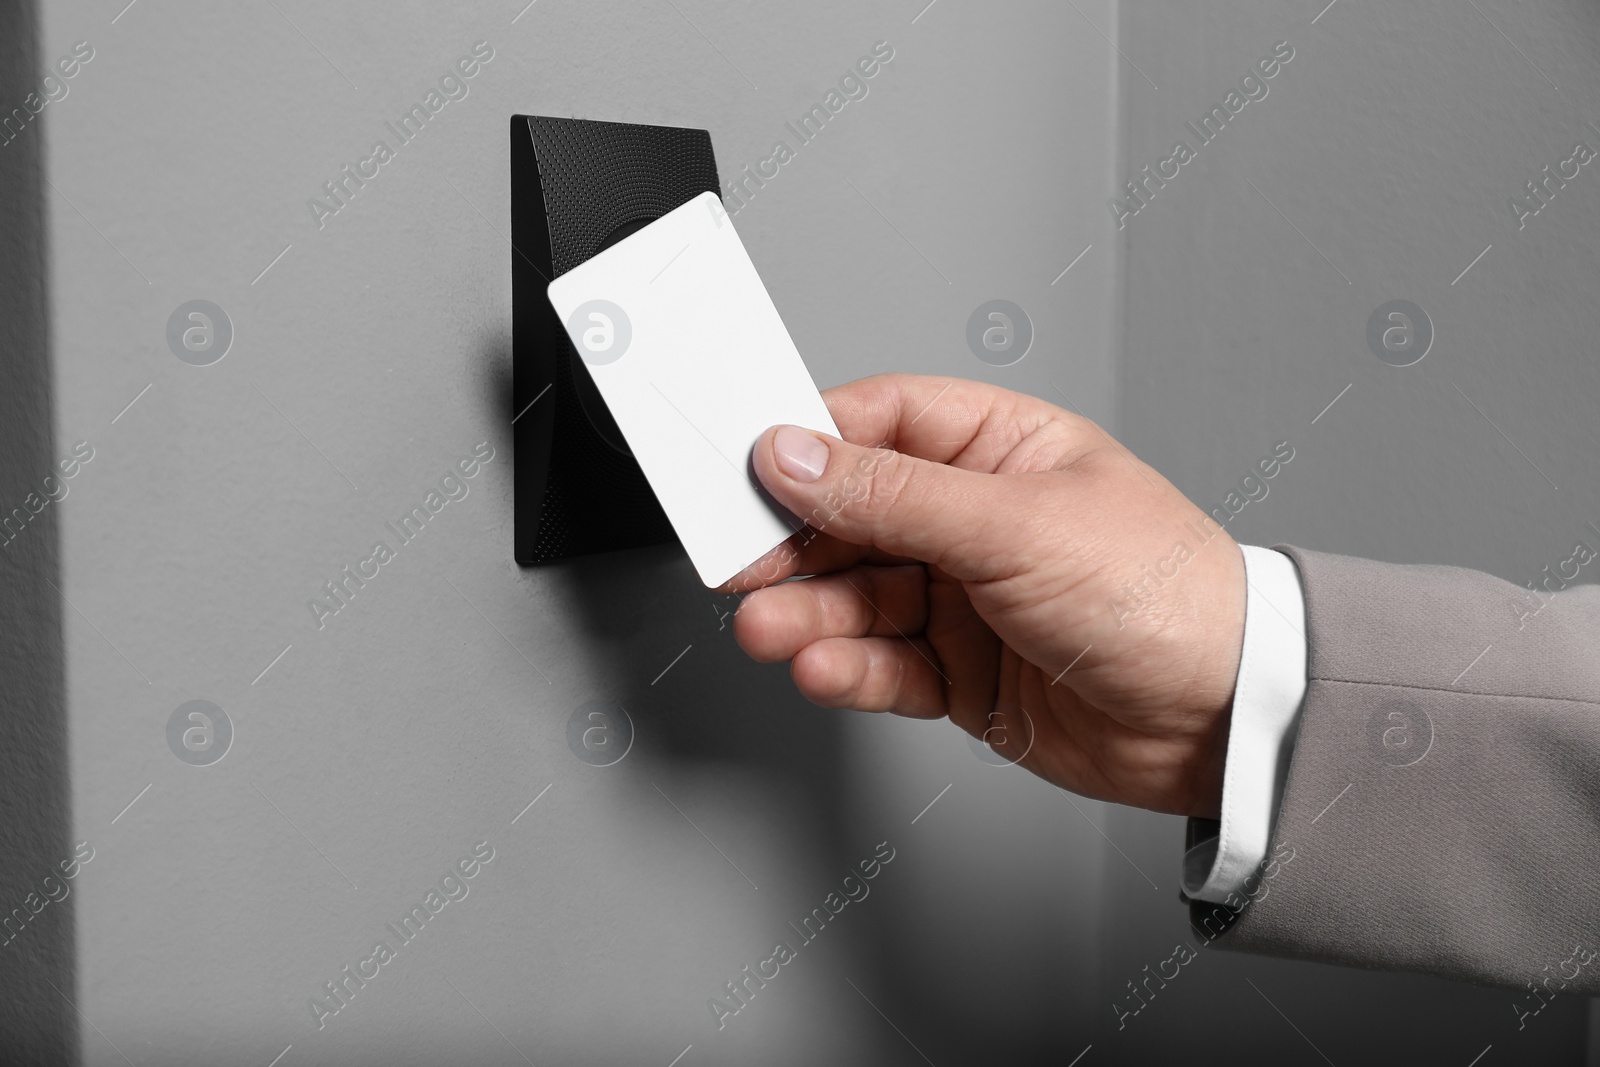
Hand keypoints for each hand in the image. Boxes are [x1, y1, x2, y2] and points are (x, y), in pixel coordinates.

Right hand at [724, 374, 1246, 817]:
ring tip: (771, 630)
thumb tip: (798, 455)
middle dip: (794, 545)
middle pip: (852, 518)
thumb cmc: (1163, 594)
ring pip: (858, 597)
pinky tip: (822, 668)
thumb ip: (895, 495)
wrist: (1222, 719)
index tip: (748, 469)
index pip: (877, 426)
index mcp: (997, 449)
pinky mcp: (961, 671)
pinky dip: (849, 668)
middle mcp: (974, 519)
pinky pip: (885, 663)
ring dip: (809, 615)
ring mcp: (964, 597)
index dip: (807, 446)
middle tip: (740, 566)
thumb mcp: (1016, 525)